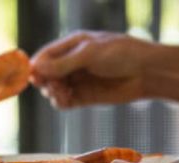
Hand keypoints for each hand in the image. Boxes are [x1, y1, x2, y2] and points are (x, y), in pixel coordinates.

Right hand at [30, 31, 156, 107]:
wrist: (146, 72)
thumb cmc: (121, 54)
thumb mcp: (90, 54)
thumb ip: (63, 63)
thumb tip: (36, 68)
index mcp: (71, 46)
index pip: (44, 56)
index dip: (35, 66)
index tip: (32, 76)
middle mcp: (71, 63)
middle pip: (45, 75)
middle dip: (44, 81)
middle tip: (52, 85)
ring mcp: (77, 81)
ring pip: (52, 90)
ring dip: (52, 93)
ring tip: (63, 93)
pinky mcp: (83, 98)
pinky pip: (63, 102)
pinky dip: (60, 102)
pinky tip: (66, 100)